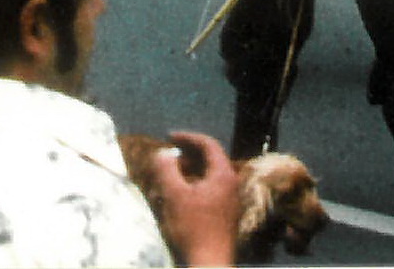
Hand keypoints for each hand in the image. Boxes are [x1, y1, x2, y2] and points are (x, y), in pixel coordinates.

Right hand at [150, 130, 240, 268]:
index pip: (208, 144)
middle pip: (210, 159)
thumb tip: (162, 153)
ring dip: (189, 170)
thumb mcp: (174, 195)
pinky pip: (211, 189)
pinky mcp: (226, 214)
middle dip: (187, 154)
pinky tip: (180, 196)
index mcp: (223, 175)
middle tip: (168, 156)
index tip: (169, 137)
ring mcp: (231, 200)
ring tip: (170, 176)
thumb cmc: (194, 229)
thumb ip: (166, 169)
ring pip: (209, 175)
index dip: (187, 137)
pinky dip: (194, 184)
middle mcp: (231, 185)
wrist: (211, 263)